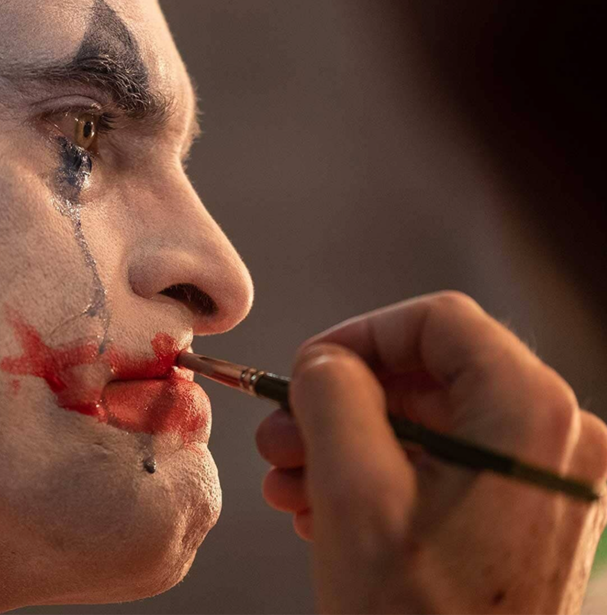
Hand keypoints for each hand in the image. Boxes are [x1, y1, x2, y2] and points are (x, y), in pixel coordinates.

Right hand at [255, 291, 606, 613]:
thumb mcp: (355, 492)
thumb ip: (333, 396)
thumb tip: (326, 361)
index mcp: (531, 416)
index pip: (437, 321)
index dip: (357, 337)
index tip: (303, 373)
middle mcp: (556, 438)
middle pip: (429, 375)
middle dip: (340, 403)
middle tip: (280, 441)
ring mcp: (546, 481)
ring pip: (430, 421)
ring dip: (348, 443)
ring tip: (291, 484)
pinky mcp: (527, 515)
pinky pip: (445, 465)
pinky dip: (381, 475)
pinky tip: (325, 509)